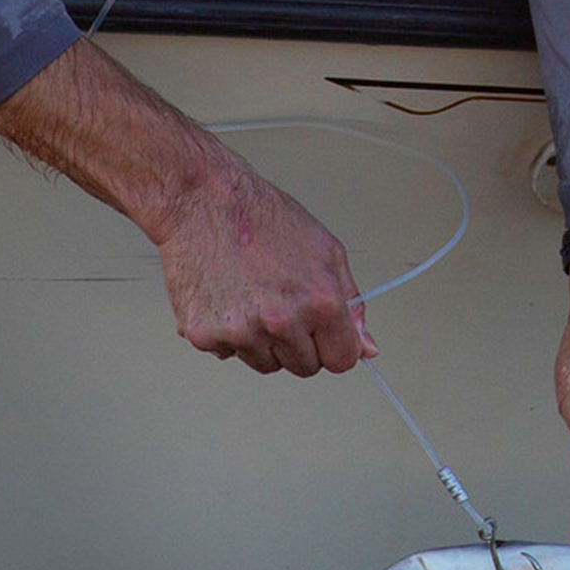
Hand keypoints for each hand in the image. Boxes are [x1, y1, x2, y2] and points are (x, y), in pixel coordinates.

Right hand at [154, 166, 373, 375]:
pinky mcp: (205, 335)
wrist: (202, 202)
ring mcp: (242, 332)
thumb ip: (351, 304)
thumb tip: (366, 348)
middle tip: (281, 303)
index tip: (322, 334)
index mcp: (319, 303)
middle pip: (304, 367)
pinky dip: (228, 334)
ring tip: (251, 296)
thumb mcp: (326, 251)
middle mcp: (282, 323)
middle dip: (299, 344)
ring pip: (266, 364)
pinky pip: (228, 354)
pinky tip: (226, 298)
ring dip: (263, 342)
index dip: (333, 346)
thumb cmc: (262, 218)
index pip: (341, 361)